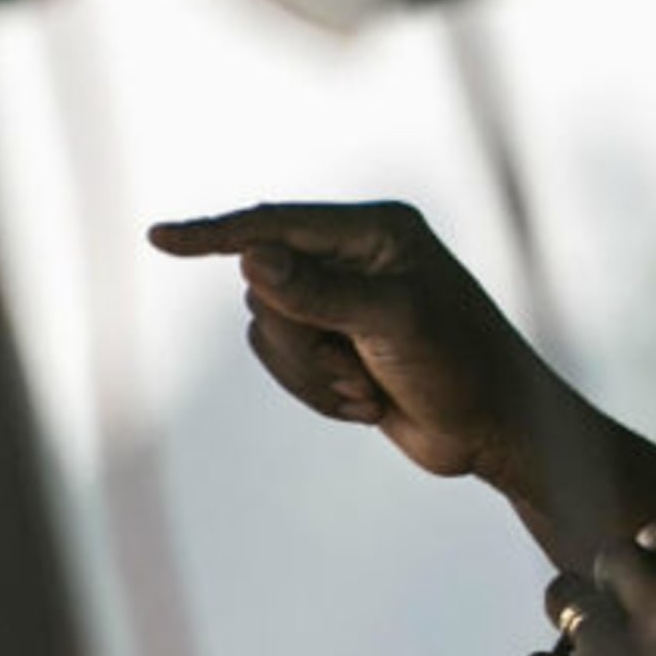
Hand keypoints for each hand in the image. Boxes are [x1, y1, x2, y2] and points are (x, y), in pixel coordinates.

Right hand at [149, 202, 570, 485]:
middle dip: (302, 345)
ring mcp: (343, 303)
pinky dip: (317, 394)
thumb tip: (251, 255)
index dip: (217, 235)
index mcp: (376, 232)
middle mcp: (355, 258)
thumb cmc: (464, 366)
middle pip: (265, 290)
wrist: (496, 430)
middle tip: (356, 373)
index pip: (278, 225)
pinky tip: (369, 405)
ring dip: (311, 376)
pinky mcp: (337, 345)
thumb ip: (319, 292)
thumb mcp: (393, 324)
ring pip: (269, 332)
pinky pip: (283, 365)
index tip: (159, 240)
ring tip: (369, 393)